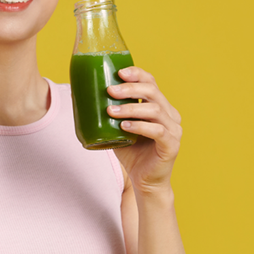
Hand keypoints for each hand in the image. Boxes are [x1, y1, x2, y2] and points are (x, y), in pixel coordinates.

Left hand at [107, 66, 182, 193]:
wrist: (145, 181)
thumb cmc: (132, 153)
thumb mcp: (118, 129)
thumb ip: (109, 113)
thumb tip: (80, 95)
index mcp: (160, 106)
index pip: (151, 82)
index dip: (137, 74)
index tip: (118, 72)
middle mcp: (170, 115)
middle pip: (153, 92)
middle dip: (130, 88)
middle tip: (110, 90)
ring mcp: (174, 130)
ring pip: (154, 110)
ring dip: (130, 108)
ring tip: (110, 111)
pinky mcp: (172, 145)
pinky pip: (157, 131)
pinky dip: (139, 126)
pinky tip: (124, 127)